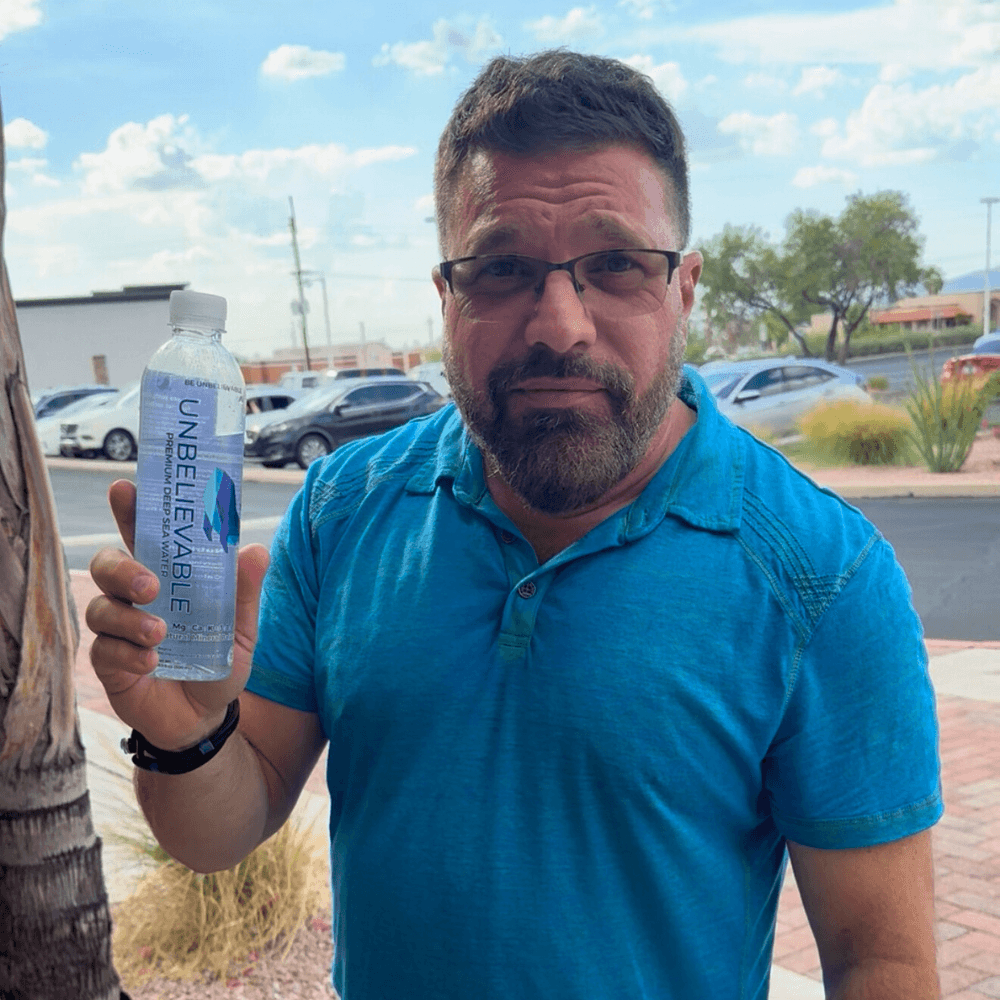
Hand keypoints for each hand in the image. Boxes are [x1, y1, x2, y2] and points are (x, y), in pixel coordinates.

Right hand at [86, 479, 269, 750]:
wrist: (206, 718)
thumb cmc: (218, 662)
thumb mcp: (242, 628)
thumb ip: (245, 592)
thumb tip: (255, 549)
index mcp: (167, 577)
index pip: (142, 536)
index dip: (130, 511)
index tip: (124, 488)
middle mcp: (135, 597)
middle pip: (106, 564)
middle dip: (123, 568)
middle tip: (151, 585)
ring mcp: (118, 629)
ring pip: (101, 607)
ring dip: (130, 619)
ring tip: (161, 635)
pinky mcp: (109, 664)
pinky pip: (104, 650)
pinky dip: (128, 654)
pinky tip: (152, 663)